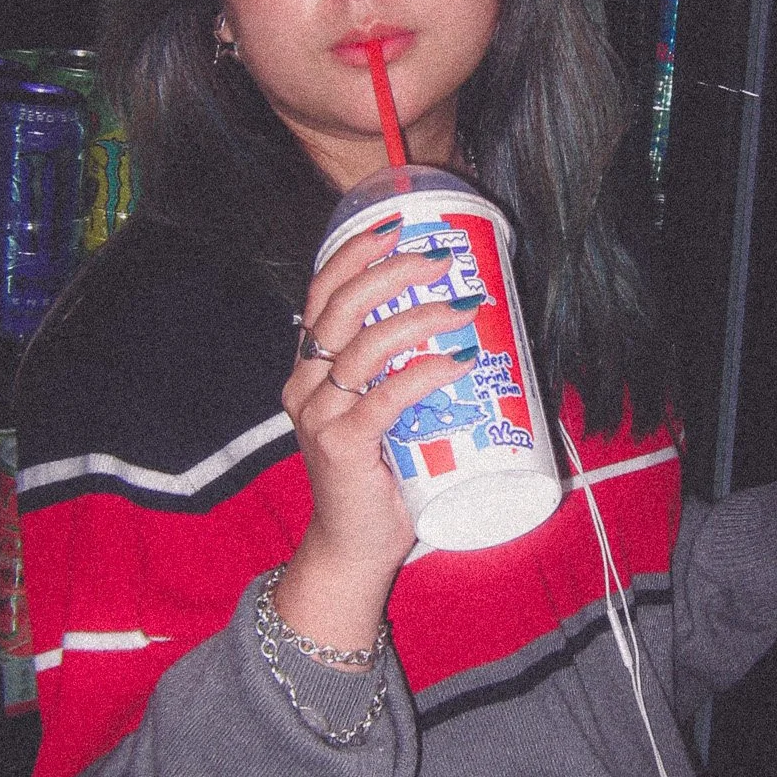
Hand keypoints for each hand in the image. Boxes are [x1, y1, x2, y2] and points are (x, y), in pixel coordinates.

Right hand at [277, 219, 481, 654]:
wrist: (353, 549)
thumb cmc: (379, 478)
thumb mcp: (384, 413)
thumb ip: (405, 373)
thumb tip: (471, 327)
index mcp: (309, 368)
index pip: (322, 293)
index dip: (354, 253)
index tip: (395, 227)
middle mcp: (305, 385)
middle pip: (341, 307)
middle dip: (390, 272)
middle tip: (439, 259)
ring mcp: (319, 416)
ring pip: (363, 346)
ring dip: (417, 318)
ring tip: (463, 306)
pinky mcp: (341, 448)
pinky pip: (384, 398)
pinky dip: (423, 373)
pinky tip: (458, 361)